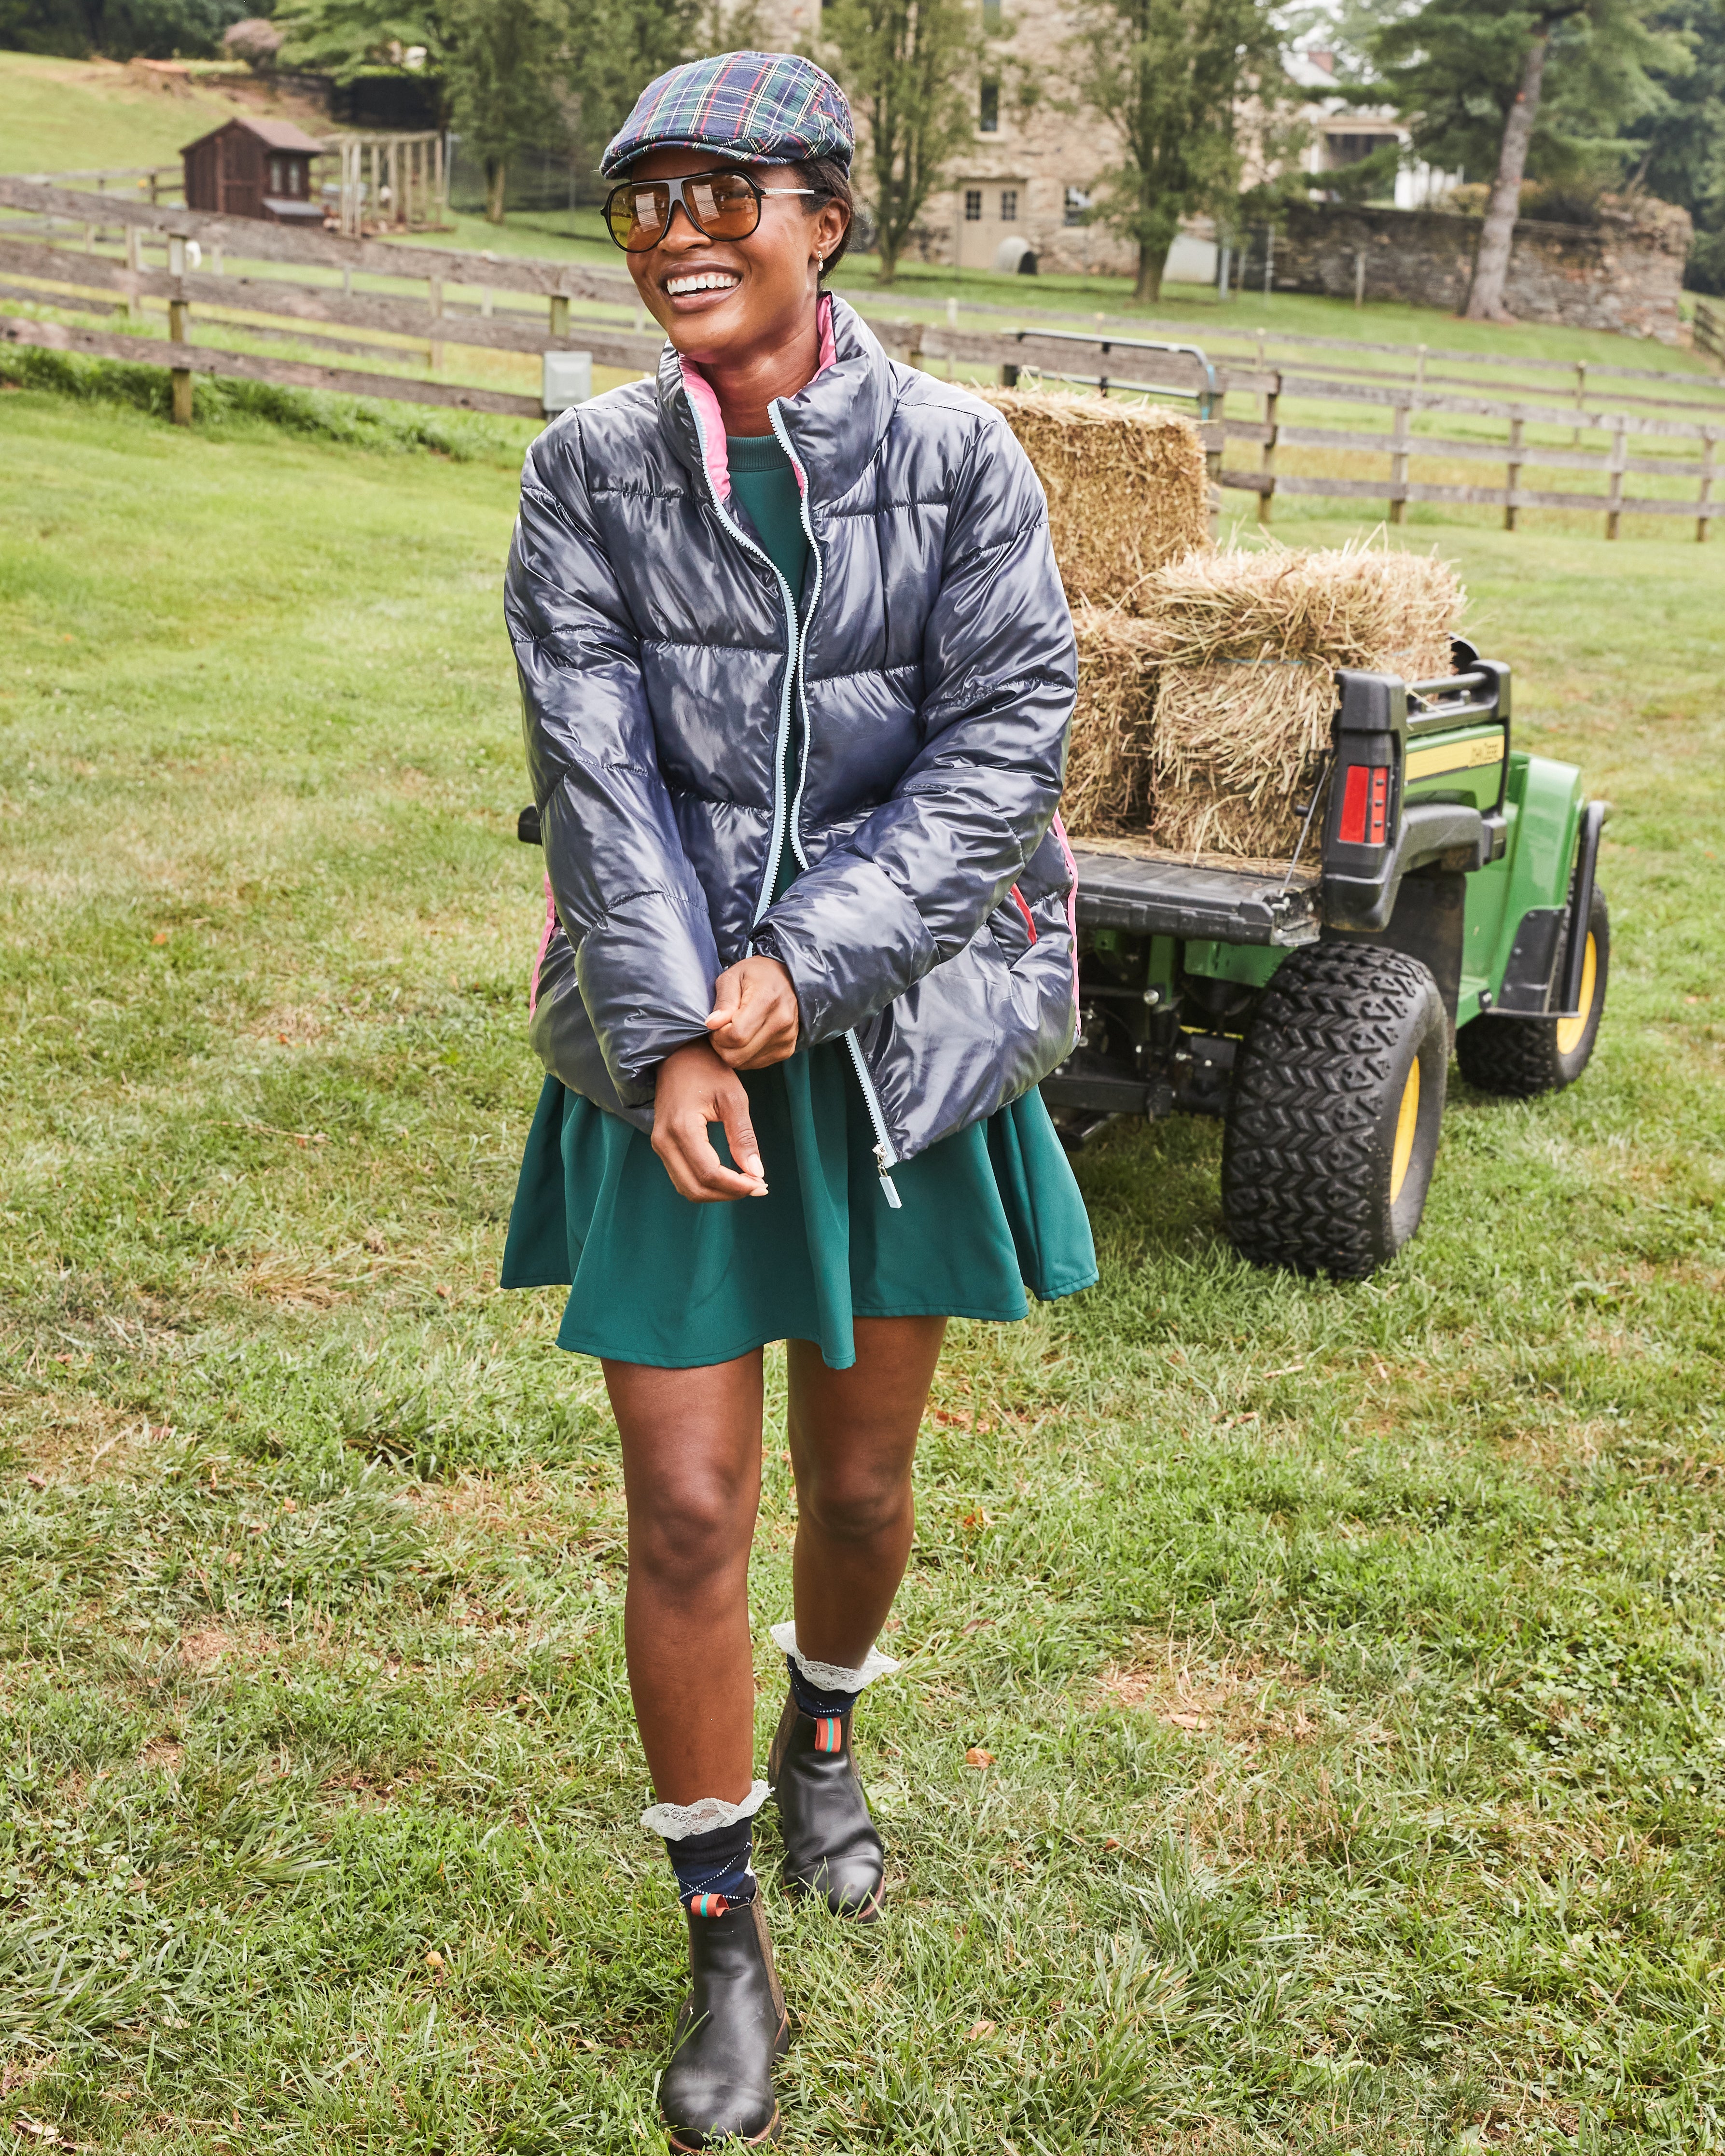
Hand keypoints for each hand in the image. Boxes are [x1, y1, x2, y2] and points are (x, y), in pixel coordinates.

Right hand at [651, 1042, 769, 1201]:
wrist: (678, 1054)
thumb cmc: (708, 1069)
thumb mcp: (733, 1098)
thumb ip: (743, 1137)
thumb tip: (756, 1173)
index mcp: (682, 1128)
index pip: (709, 1173)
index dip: (736, 1186)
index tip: (762, 1184)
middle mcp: (664, 1141)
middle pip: (696, 1188)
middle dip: (728, 1194)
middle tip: (758, 1187)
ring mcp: (659, 1144)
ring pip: (687, 1187)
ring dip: (717, 1192)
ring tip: (746, 1184)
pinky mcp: (661, 1145)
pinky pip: (682, 1176)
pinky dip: (706, 1183)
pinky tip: (729, 1177)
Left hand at [705, 955, 798, 1070]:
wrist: (788, 979)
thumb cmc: (756, 975)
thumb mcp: (733, 976)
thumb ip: (723, 1001)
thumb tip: (712, 1024)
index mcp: (767, 1000)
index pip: (735, 1035)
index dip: (718, 1034)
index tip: (717, 1022)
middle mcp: (781, 1022)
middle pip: (737, 1055)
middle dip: (722, 1045)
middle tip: (722, 1028)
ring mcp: (786, 1039)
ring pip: (744, 1063)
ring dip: (733, 1051)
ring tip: (735, 1030)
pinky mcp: (787, 1050)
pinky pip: (755, 1064)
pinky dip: (745, 1054)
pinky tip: (747, 1037)